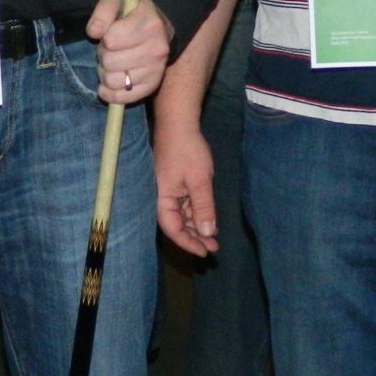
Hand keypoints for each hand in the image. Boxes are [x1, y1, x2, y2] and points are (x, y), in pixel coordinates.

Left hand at [87, 0, 171, 104]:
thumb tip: (94, 32)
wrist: (158, 26)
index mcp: (150, 24)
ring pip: (113, 81)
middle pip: (110, 62)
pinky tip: (109, 83)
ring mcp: (157, 70)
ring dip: (105, 73)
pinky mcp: (152, 86)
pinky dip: (109, 93)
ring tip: (112, 61)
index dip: (104, 37)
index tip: (110, 33)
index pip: (111, 40)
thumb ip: (103, 10)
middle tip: (109, 49)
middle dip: (103, 55)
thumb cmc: (131, 10)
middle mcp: (157, 49)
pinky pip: (122, 98)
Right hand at [154, 118, 218, 256]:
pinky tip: (208, 220)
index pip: (172, 229)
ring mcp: (167, 190)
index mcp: (162, 198)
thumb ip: (203, 208)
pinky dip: (195, 213)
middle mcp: (161, 197)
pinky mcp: (174, 183)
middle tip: (214, 248)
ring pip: (181, 216)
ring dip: (196, 226)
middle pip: (176, 224)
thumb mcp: (200, 181)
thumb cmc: (187, 150)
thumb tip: (207, 233)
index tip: (205, 252)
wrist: (178, 122)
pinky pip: (183, 205)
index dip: (188, 243)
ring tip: (214, 238)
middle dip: (194, 237)